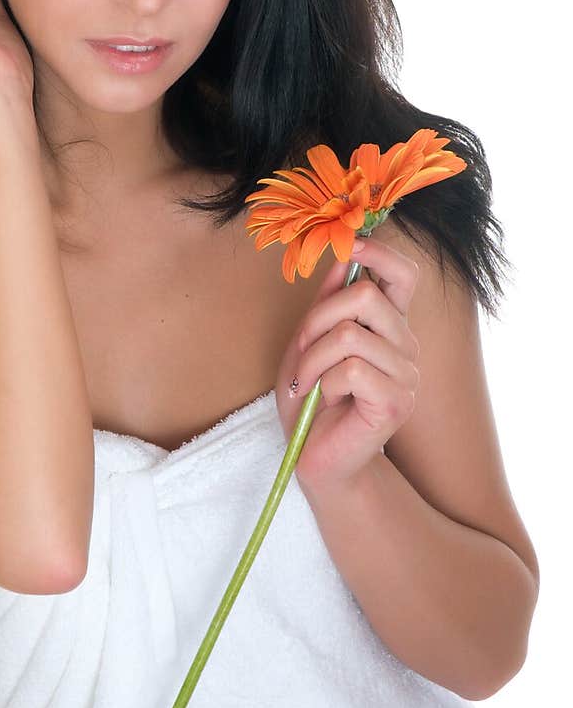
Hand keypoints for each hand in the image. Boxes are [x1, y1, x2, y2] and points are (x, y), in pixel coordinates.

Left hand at [274, 233, 420, 493]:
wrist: (314, 458)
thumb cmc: (311, 401)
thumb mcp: (307, 343)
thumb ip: (325, 304)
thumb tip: (340, 261)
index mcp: (388, 327)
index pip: (403, 275)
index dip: (378, 254)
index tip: (349, 248)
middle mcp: (405, 346)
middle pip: (365, 296)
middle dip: (316, 319)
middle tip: (301, 351)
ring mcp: (406, 374)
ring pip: (349, 334)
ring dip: (312, 358)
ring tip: (307, 382)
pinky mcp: (395, 402)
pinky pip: (351, 369)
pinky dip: (322, 381)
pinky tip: (321, 400)